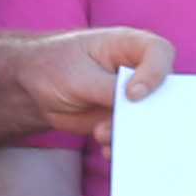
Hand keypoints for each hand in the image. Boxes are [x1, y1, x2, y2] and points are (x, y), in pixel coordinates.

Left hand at [0, 26, 177, 137]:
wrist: (32, 85)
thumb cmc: (54, 65)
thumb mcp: (79, 76)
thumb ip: (109, 89)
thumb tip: (134, 106)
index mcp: (129, 45)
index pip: (159, 53)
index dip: (154, 74)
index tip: (133, 95)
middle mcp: (136, 69)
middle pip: (162, 89)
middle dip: (150, 112)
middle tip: (133, 127)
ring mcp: (130, 95)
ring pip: (147, 116)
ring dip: (132, 131)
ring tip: (103, 135)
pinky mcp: (120, 117)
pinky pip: (131, 133)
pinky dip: (121, 143)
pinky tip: (106, 149)